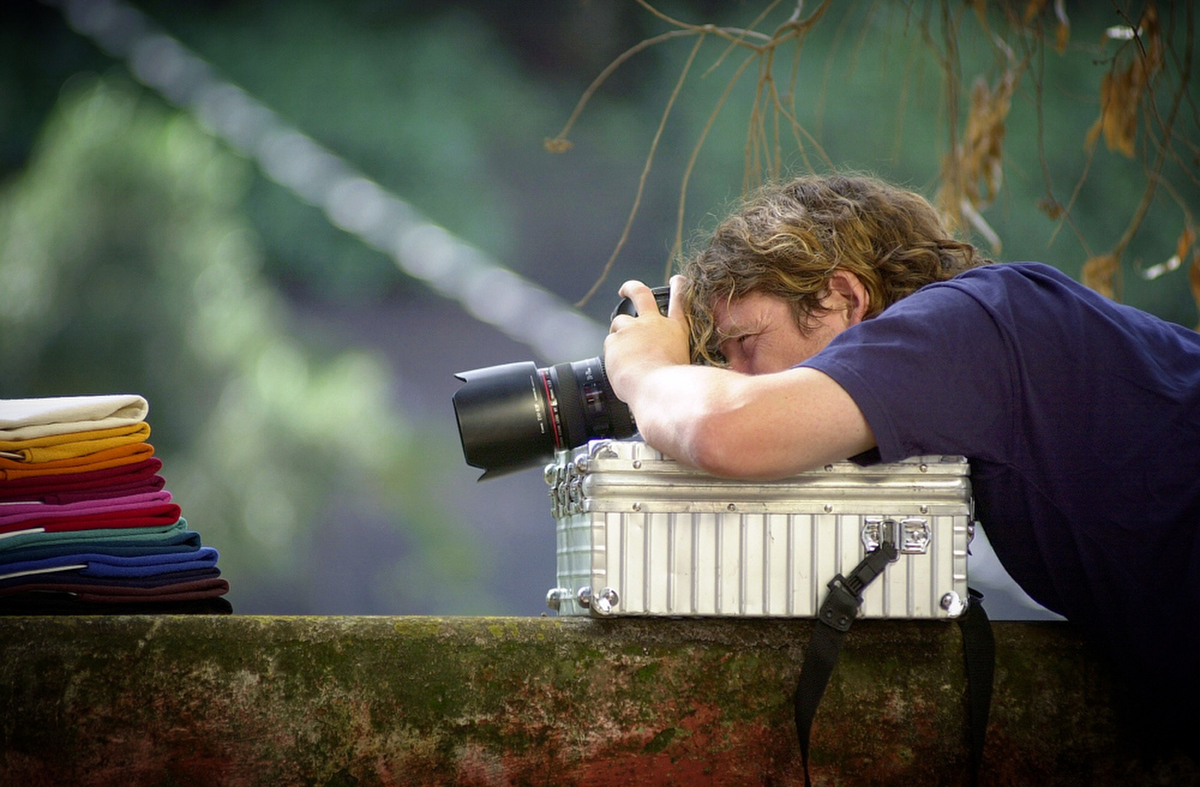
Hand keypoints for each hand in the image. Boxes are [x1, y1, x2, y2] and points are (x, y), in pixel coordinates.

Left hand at [604, 276, 689, 404]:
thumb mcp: (685, 367)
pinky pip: (609, 345)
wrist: (657, 390)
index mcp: (675, 330)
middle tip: (626, 290)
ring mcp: (633, 329)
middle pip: (641, 293)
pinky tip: (620, 367)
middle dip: (632, 287)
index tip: (677, 281)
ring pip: (619, 322)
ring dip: (619, 334)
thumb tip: (669, 362)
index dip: (678, 287)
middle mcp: (653, 324)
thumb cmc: (673, 385)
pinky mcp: (615, 340)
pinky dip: (612, 354)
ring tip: (622, 352)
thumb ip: (675, 357)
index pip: (679, 300)